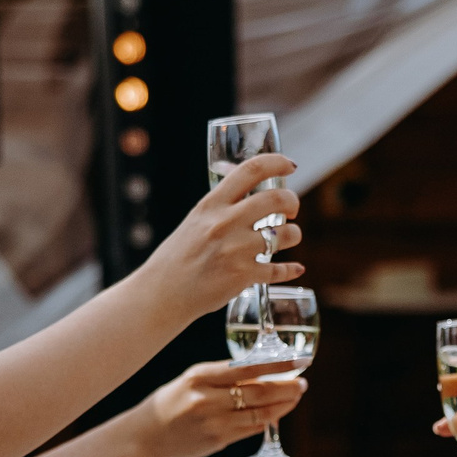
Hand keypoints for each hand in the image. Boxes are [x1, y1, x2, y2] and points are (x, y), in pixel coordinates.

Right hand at [132, 152, 303, 318]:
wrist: (162, 294)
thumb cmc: (177, 257)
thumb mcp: (195, 221)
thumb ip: (221, 206)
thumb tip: (248, 189)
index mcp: (212, 205)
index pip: (251, 170)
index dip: (277, 162)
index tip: (290, 166)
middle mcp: (225, 223)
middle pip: (277, 199)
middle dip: (292, 201)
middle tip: (291, 209)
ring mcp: (236, 250)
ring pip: (285, 234)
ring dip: (293, 235)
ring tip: (288, 238)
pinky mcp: (243, 276)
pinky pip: (278, 270)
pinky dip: (290, 270)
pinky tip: (294, 269)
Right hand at [137, 359, 306, 456]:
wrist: (146, 436)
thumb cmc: (172, 402)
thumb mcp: (192, 379)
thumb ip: (222, 377)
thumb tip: (261, 373)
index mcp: (199, 376)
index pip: (246, 369)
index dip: (277, 366)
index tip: (298, 361)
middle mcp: (206, 399)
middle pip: (258, 393)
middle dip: (286, 387)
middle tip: (302, 383)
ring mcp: (213, 422)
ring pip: (259, 413)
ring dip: (282, 405)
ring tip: (294, 397)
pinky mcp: (217, 440)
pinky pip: (251, 429)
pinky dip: (267, 419)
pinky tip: (277, 413)